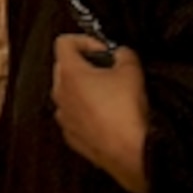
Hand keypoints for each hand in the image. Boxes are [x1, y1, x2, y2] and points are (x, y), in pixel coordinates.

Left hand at [51, 33, 149, 192]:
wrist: (129, 152)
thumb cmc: (125, 113)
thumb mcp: (132, 70)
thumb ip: (123, 54)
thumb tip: (121, 54)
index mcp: (69, 73)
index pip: (64, 42)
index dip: (85, 40)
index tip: (102, 49)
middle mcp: (60, 94)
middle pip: (64, 68)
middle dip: (85, 64)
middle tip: (107, 69)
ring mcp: (64, 118)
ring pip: (69, 94)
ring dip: (85, 90)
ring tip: (110, 94)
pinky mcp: (72, 137)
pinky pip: (75, 117)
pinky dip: (87, 113)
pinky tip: (108, 116)